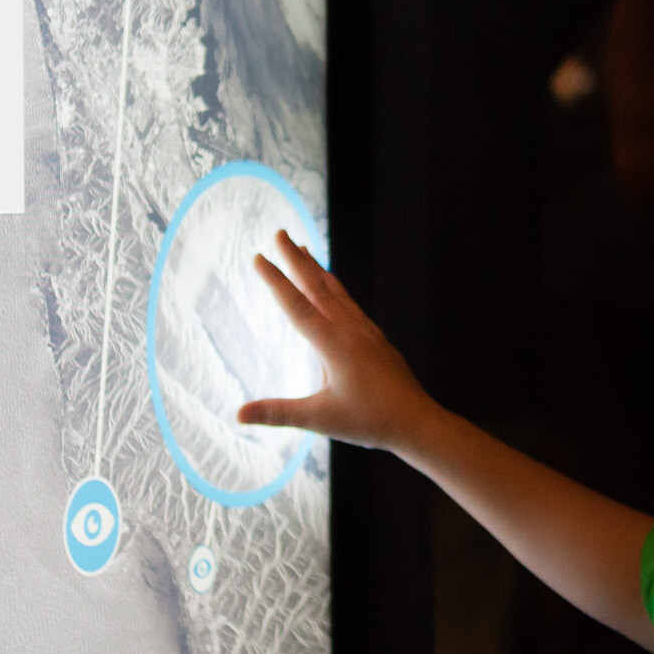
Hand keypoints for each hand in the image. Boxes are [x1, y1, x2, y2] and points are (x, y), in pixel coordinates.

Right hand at [233, 230, 435, 453]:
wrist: (417, 421)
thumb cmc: (369, 421)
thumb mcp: (319, 419)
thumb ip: (277, 413)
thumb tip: (236, 414)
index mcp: (333, 344)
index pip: (296, 306)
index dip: (275, 280)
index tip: (258, 256)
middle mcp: (349, 330)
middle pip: (317, 287)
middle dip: (296, 259)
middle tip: (280, 232)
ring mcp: (365, 331)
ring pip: (336, 291)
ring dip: (316, 268)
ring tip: (304, 249)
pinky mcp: (375, 338)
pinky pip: (351, 303)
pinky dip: (336, 287)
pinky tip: (333, 287)